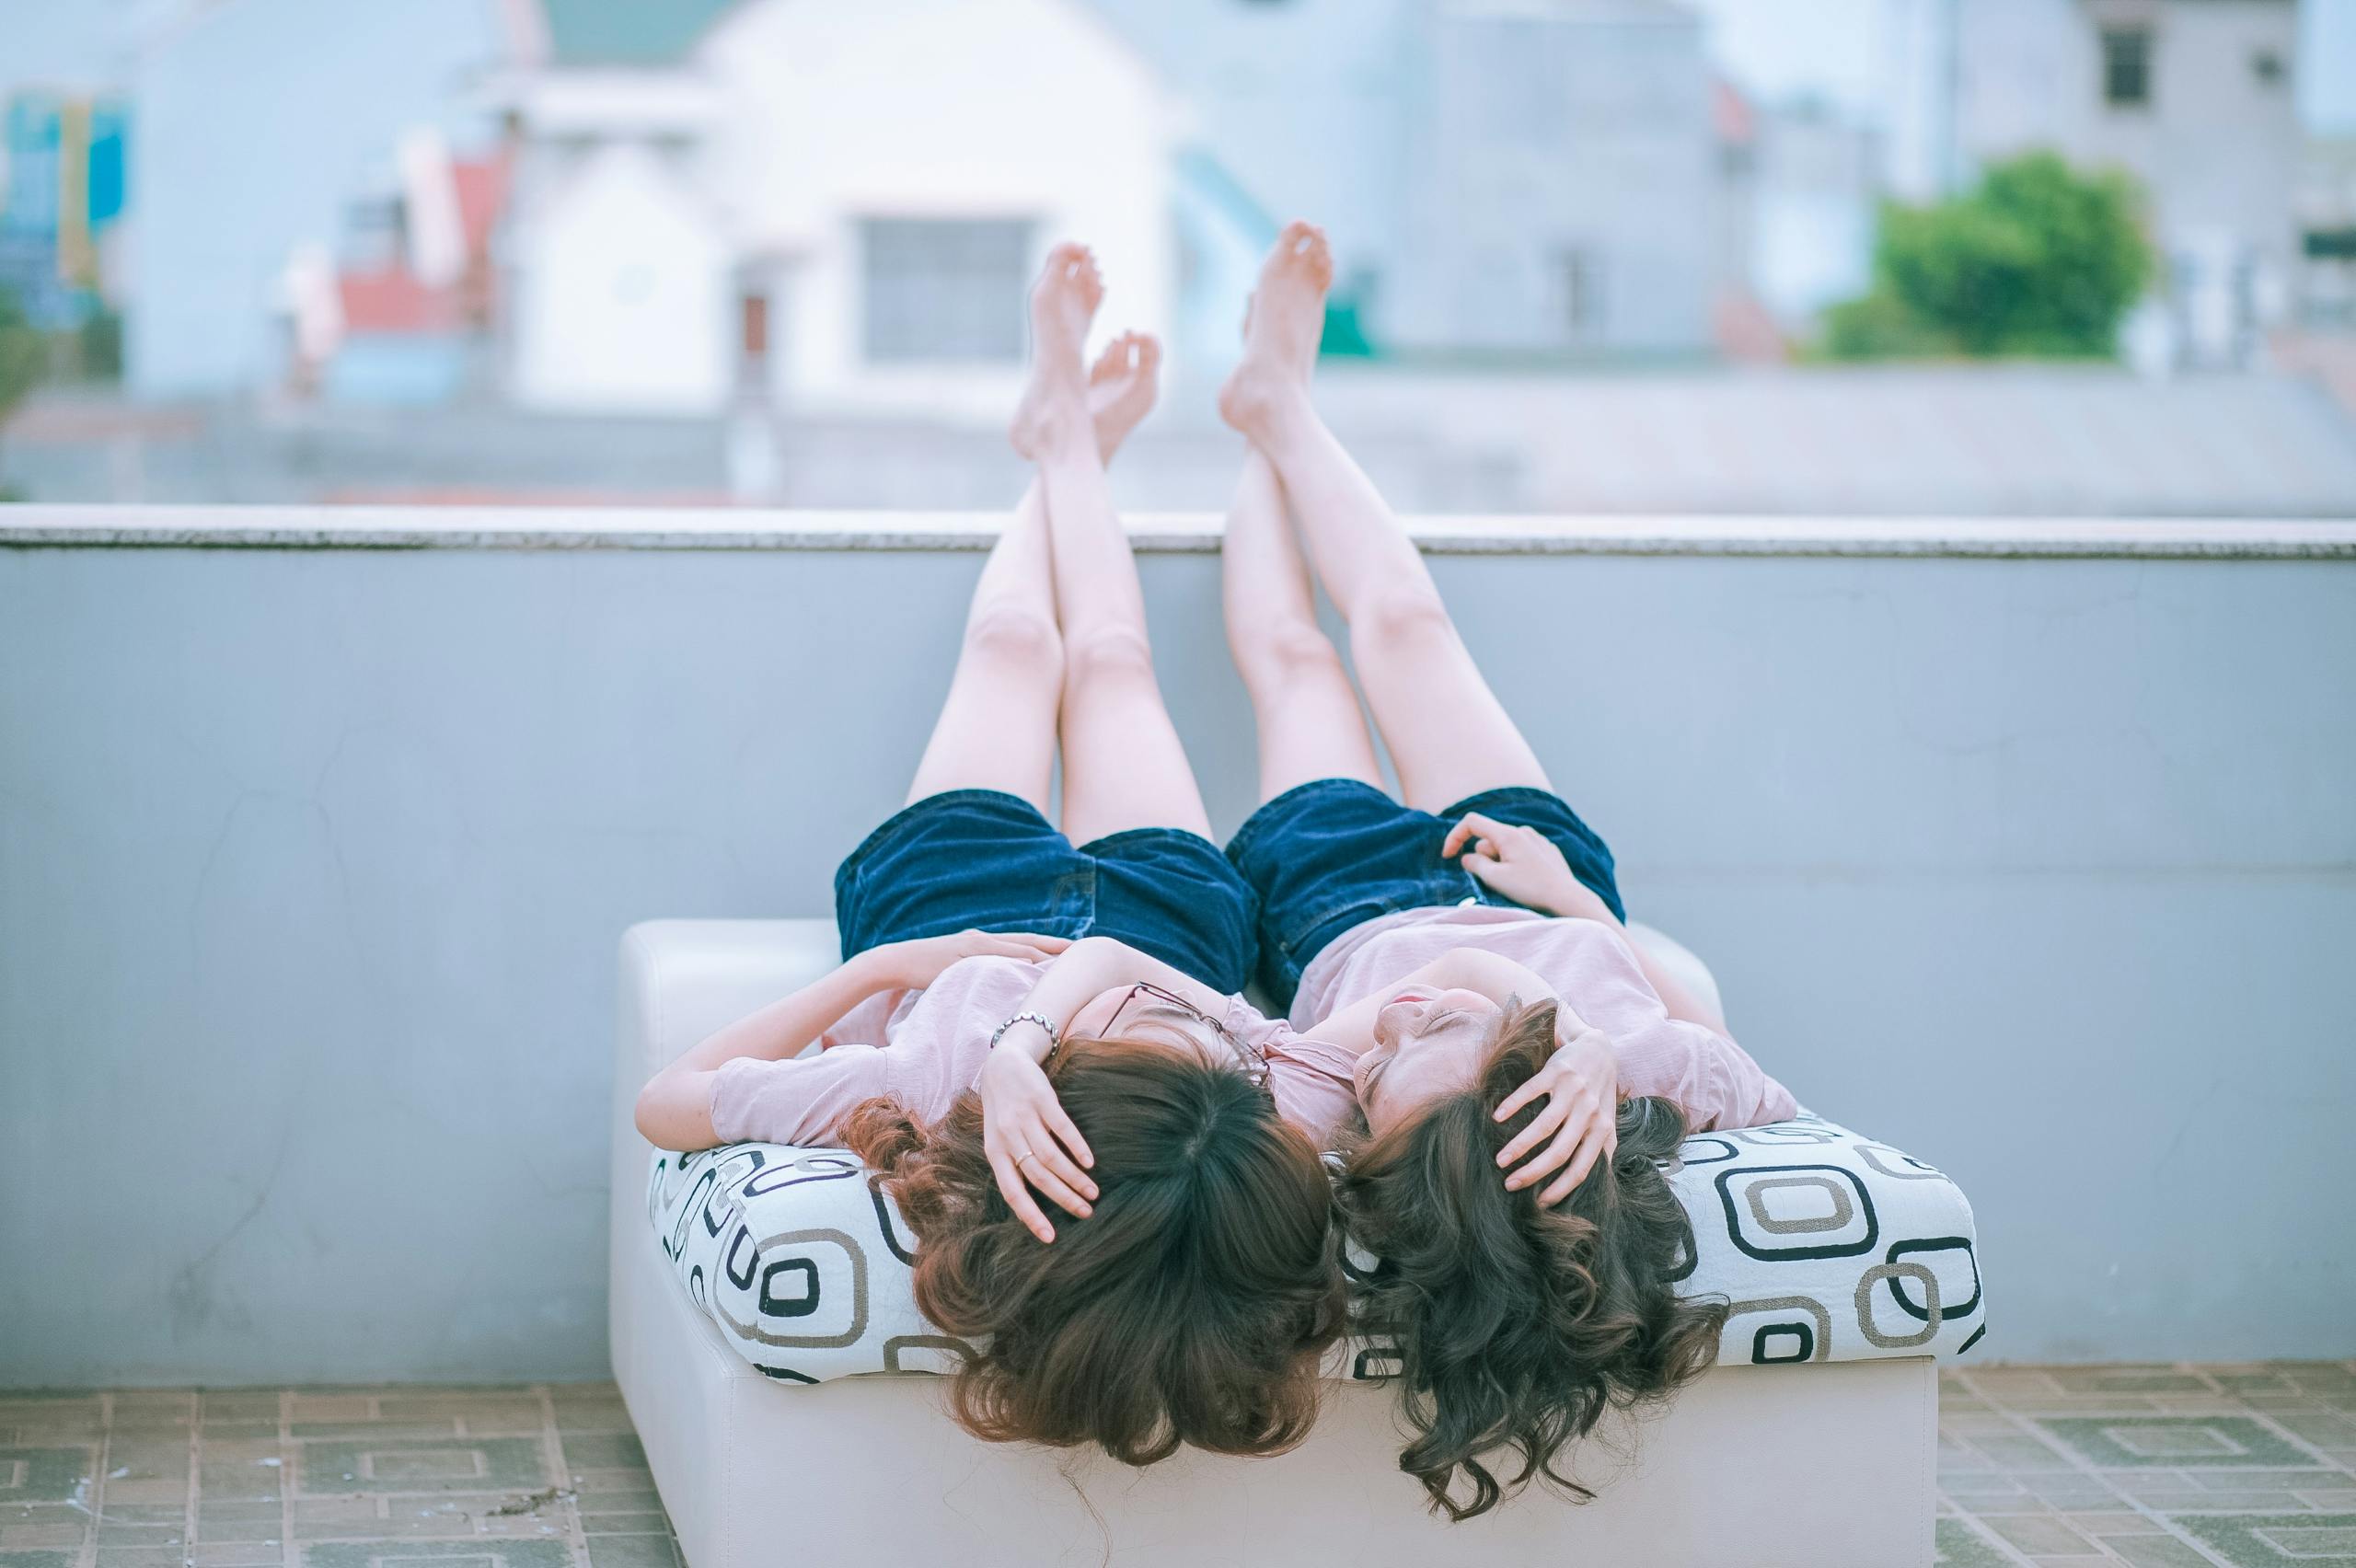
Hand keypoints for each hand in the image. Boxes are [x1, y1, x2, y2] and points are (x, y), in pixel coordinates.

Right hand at [866, 929, 1071, 991]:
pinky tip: (1034, 961)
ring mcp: (974, 943)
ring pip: (1016, 945)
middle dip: (1054, 943)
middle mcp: (983, 938)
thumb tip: (996, 985)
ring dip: (1042, 949)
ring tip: (1067, 955)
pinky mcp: (964, 952)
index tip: (1071, 949)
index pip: (1022, 943)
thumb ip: (977, 971)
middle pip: (1026, 940)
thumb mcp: (956, 968)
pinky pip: (997, 954)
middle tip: (1082, 947)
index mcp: (983, 941)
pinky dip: (1017, 956)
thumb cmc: (924, 969)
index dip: (1047, 945)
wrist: (897, 960)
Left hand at [978, 1041, 1096, 1242]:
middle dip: (1063, 1198)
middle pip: (1038, 1176)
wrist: (1002, 1065)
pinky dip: (1077, 1147)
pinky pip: (1061, 1128)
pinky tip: (1090, 1162)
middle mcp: (1007, 1137)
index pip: (1012, 1192)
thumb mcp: (998, 1139)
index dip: (1030, 1215)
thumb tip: (1031, 1203)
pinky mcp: (1042, 1099)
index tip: (1050, 1237)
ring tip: (1093, 1192)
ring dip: (1074, 1178)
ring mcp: (1024, 1117)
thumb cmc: (1003, 1110)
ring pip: (1051, 1156)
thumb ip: (1013, 1165)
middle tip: (1086, 1212)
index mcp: (996, 1153)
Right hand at [1442, 813, 1614, 922]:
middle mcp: (1523, 831)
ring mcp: (1536, 839)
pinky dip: (1516, 863)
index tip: (1448, 856)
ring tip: (1513, 883)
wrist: (1568, 898)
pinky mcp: (1546, 850)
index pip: (1471, 822)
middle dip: (1483, 858)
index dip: (1455, 837)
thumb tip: (1467, 857)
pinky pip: (1521, 852)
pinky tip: (1527, 880)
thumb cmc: (1531, 888)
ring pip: (1504, 846)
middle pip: (1488, 839)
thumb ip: (1475, 864)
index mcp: (1507, 834)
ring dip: (1499, 862)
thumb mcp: (1495, 879)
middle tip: (1493, 880)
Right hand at [1492, 1004, 1620, 1205]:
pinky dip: (1512, 1105)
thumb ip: (1604, 1148)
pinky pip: (1530, 1091)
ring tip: (1500, 1160)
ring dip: (1519, 1146)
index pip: (1582, 1167)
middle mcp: (1588, 1112)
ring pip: (1544, 1125)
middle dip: (1533, 1172)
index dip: (1561, 1188)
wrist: (1597, 1049)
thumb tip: (1600, 1182)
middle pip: (1560, 1151)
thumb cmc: (1599, 1092)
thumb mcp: (1607, 1121)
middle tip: (1510, 1185)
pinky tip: (1496, 1117)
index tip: (1540, 1203)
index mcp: (1601, 1129)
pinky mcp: (1556, 1071)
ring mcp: (1572, 1091)